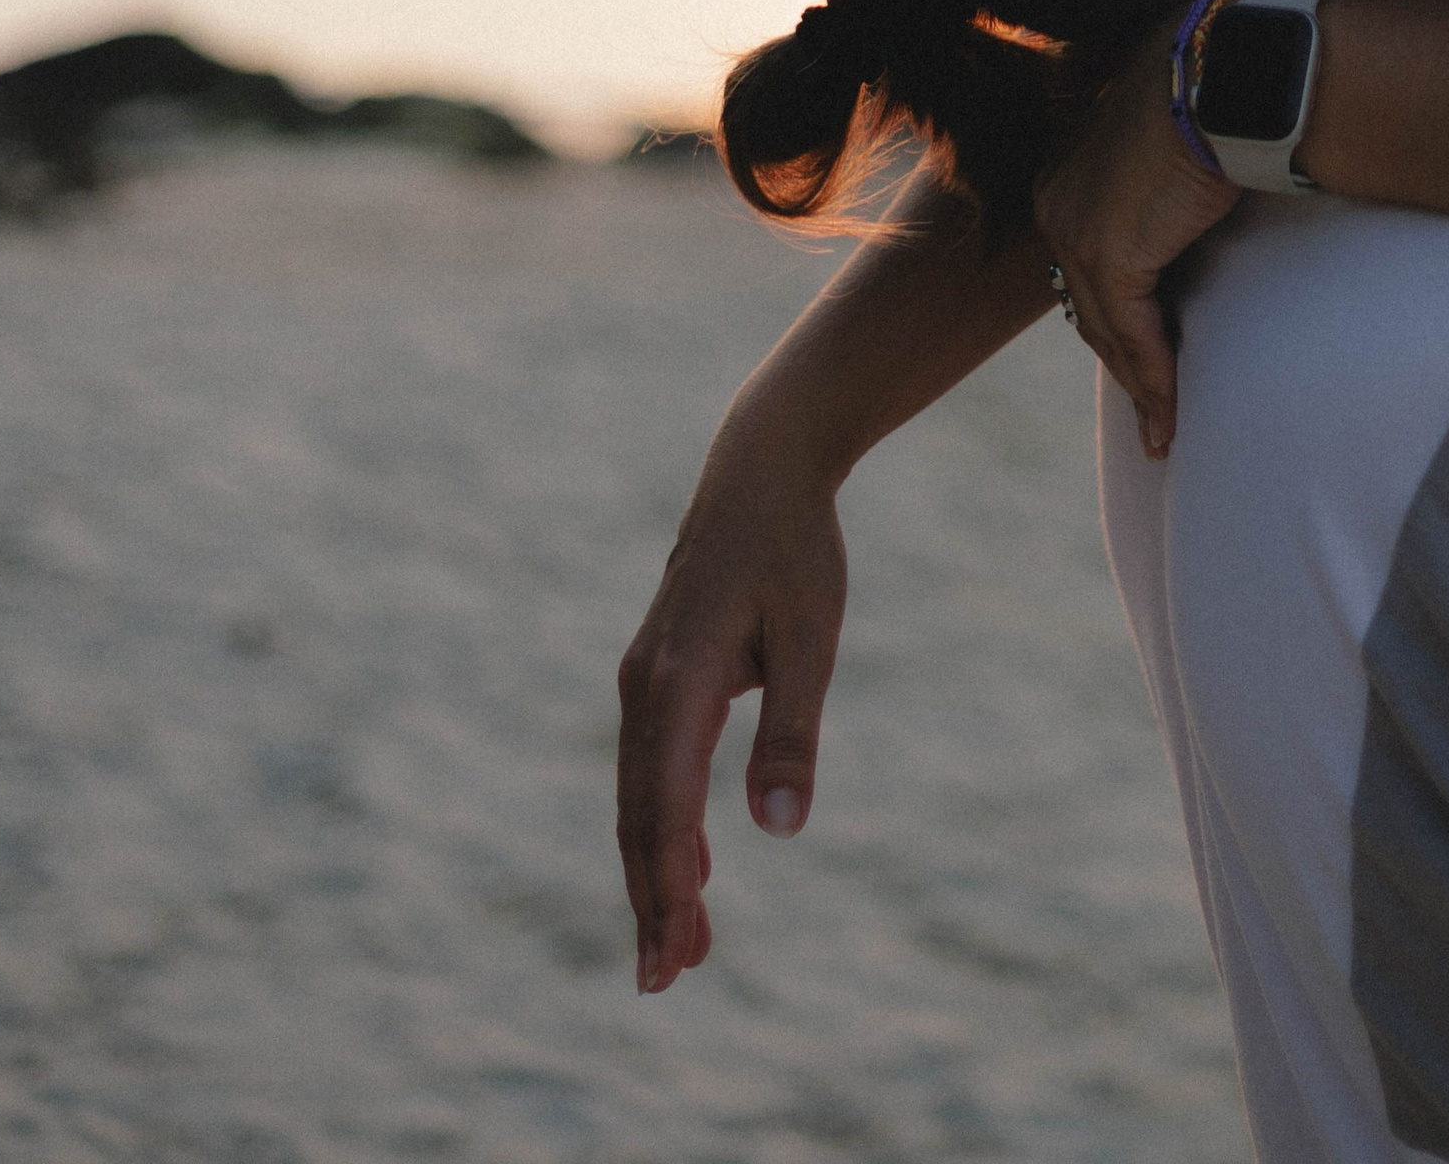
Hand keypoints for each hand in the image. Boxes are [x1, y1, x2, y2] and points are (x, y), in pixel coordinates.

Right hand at [615, 478, 848, 993]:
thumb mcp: (810, 638)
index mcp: (680, 680)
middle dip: (651, 899)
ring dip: (654, 870)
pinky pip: (649, 766)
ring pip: (638, 796)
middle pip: (638, 815)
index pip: (664, 806)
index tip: (679, 952)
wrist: (762, 467)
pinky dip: (663, 824)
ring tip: (676, 948)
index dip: (669, 884)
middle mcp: (646, 685)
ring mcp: (645, 679)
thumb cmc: (795, 549)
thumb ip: (792, 731)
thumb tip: (778, 827)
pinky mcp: (658, 674)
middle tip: (665, 981)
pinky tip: (690, 866)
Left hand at [1036, 22, 1237, 455]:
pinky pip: (1134, 335)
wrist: (1217, 68)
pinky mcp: (1112, 255)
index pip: (1086, 269)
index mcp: (1064, 176)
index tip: (1140, 356)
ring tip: (1162, 429)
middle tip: (1150, 412)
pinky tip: (1170, 414)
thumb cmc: (1207, 91)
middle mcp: (1057, 205)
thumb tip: (1183, 209)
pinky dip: (1155, 379)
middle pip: (1089, 306)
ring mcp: (1077, 232)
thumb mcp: (1169, 147)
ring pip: (1108, 330)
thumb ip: (1158, 189)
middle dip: (1121, 362)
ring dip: (1139, 384)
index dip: (1113, 319)